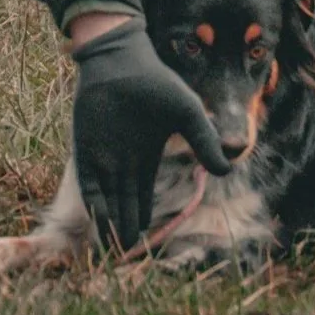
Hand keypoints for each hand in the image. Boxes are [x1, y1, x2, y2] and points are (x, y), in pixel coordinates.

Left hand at [70, 19, 231, 252]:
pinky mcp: (87, 150)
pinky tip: (102, 221)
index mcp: (147, 157)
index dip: (143, 219)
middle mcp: (124, 162)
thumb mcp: (187, 113)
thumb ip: (204, 140)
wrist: (121, 60)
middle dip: (124, 228)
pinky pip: (90, 184)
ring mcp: (105, 156)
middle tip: (126, 254)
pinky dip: (96, 203)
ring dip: (110, 222)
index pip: (142, 197)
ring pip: (107, 199)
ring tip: (115, 246)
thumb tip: (227, 170)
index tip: (146, 241)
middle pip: (123, 204)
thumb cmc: (156, 83)